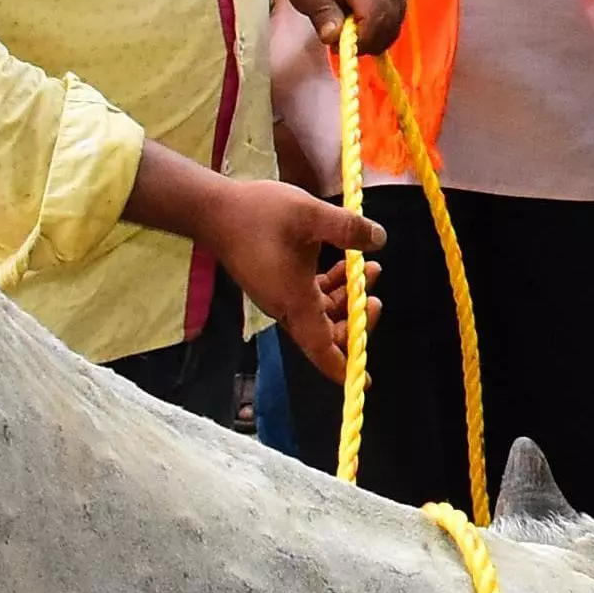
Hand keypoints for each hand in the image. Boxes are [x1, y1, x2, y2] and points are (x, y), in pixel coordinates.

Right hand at [203, 175, 385, 379]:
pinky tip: (346, 262)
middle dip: (356, 320)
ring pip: (323, 312)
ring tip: (368, 268)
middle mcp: (286, 305)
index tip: (365, 382)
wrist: (214, 210)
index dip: (344, 367)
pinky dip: (333, 286)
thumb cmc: (258, 214)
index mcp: (293, 300)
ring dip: (348, 297)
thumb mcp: (310, 215)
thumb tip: (379, 240)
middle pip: (327, 332)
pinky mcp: (279, 282)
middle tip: (373, 296)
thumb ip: (347, 229)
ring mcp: (282, 295)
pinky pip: (312, 296)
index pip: (321, 347)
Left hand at [266, 0, 408, 54]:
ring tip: (343, 30)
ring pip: (393, 28)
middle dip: (364, 42)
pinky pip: (394, 23)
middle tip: (334, 41)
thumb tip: (333, 38)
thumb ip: (321, 12)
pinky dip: (376, 31)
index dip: (360, 40)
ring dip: (370, 38)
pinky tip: (355, 24)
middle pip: (389, 27)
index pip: (376, 18)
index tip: (334, 46)